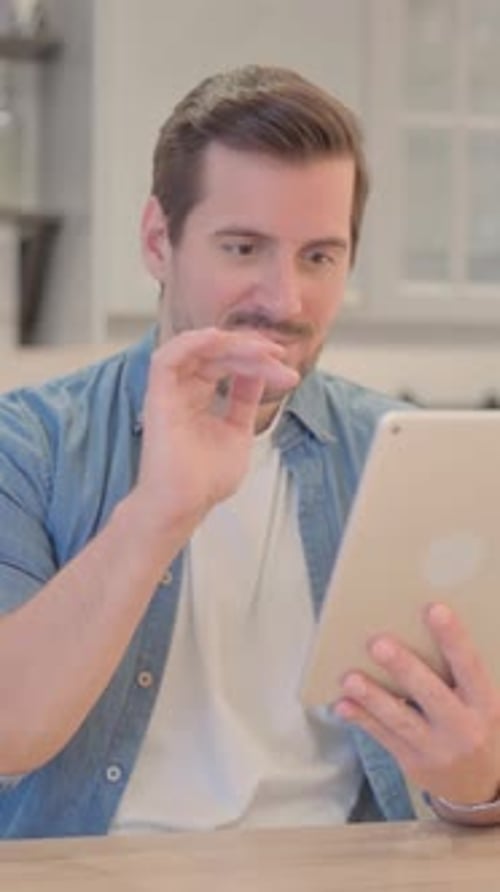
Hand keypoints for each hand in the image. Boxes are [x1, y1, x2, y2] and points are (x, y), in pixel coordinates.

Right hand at [135, 327, 298, 531]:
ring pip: (197, 348)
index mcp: (197, 399)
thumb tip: (258, 374)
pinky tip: (220, 339)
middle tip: (279, 355)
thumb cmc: (204, 481)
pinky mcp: (157, 397)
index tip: (285, 369)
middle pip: (217, 353)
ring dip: (230, 342)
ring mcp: (168, 392)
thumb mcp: (238, 432)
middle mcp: (181, 391)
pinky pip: (167, 356)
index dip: (256, 360)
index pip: (227, 364)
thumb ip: (245, 402)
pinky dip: (193, 342)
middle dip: (252, 350)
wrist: (185, 505)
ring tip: (260, 349)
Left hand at [334, 603, 499, 804]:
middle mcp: (464, 727)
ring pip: (401, 720)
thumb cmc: (479, 725)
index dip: (453, 638)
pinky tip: (343, 704)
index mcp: (485, 703)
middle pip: (431, 694)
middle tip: (378, 643)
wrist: (483, 789)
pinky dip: (362, 720)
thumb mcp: (484, 703)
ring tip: (349, 678)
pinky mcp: (413, 763)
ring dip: (373, 697)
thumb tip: (418, 631)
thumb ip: (460, 675)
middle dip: (404, 668)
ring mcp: (437, 749)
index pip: (470, 666)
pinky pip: (384, 738)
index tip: (435, 609)